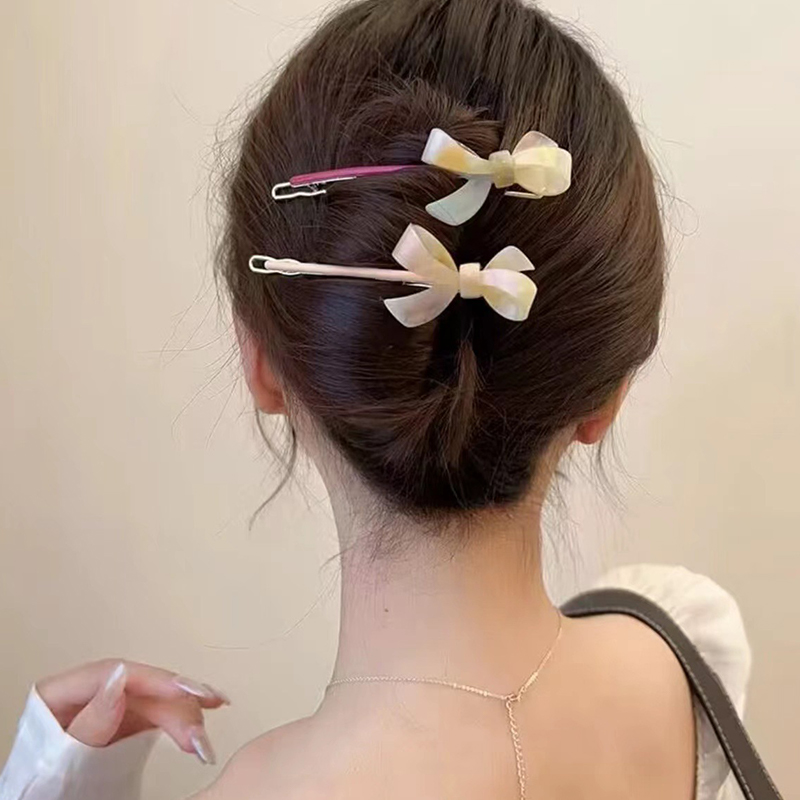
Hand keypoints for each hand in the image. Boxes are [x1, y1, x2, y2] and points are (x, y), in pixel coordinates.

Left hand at [36, 659, 229, 763]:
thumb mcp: (63, 756)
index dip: (155, 679)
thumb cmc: (43, 788)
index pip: (115, 672)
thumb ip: (90, 720)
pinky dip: (183, 716)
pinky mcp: (123, 723)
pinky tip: (207, 710)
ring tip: (203, 738)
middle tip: (199, 730)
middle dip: (177, 707)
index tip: (185, 690)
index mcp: (59, 693)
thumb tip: (119, 680)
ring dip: (187, 714)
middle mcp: (86, 695)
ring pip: (155, 699)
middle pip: (141, 688)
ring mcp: (106, 708)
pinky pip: (158, 713)